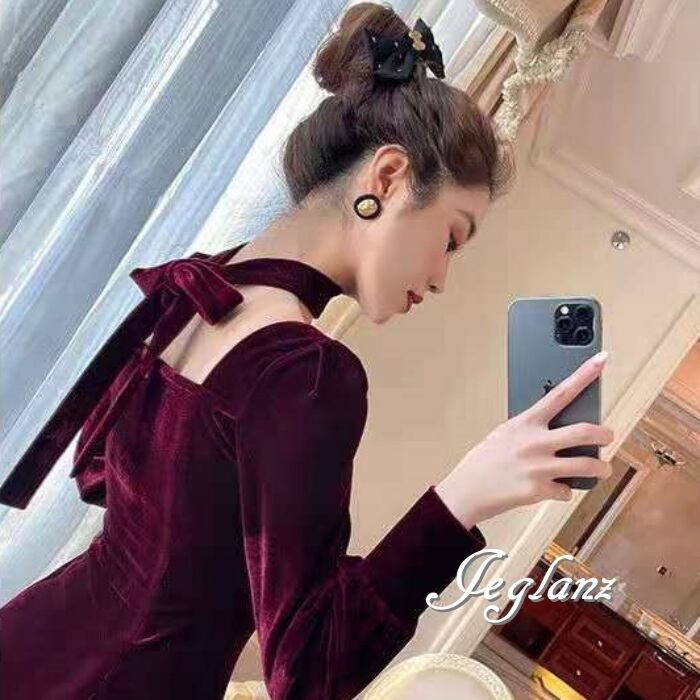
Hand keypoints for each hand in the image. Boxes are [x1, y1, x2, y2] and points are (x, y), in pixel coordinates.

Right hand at [435, 351, 614, 527]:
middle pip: (585, 431)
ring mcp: (539, 467)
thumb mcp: (505, 434)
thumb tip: (560, 430)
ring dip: (601, 469)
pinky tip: (555, 488)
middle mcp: (535, 442)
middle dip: (605, 434)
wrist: (467, 490)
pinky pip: (566, 490)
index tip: (601, 360)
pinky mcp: (539, 490)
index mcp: (525, 423)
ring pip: (587, 465)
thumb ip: (531, 430)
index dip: (584, 375)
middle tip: (609, 436)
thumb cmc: (484, 461)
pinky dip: (565, 490)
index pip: (560, 393)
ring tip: (602, 470)